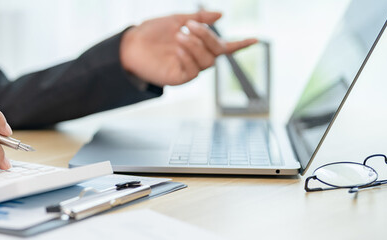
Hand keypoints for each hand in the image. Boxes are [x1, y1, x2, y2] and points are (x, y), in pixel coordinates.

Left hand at [120, 11, 257, 86]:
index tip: (256, 39)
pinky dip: (188, 57)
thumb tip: (220, 15)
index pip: (224, 46)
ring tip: (180, 35)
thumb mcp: (176, 19)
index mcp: (199, 44)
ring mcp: (189, 69)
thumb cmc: (152, 32)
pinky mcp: (179, 78)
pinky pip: (193, 71)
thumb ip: (199, 18)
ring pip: (207, 62)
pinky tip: (177, 48)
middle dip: (207, 37)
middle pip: (216, 52)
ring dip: (196, 46)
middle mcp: (197, 58)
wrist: (130, 43)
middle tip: (191, 25)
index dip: (240, 44)